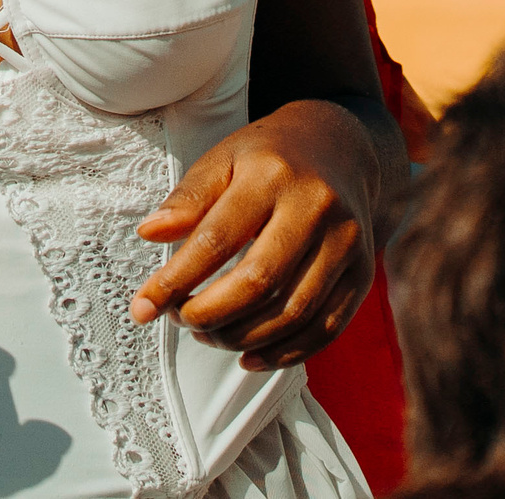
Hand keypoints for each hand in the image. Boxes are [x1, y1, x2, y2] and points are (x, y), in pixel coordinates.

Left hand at [128, 100, 382, 370]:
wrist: (340, 148)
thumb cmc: (268, 157)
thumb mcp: (223, 158)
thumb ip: (189, 198)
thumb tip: (149, 234)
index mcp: (272, 175)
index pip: (217, 239)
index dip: (175, 281)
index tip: (142, 307)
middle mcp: (317, 208)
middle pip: (260, 281)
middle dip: (210, 314)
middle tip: (180, 320)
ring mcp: (347, 242)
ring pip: (293, 312)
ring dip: (242, 336)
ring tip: (208, 334)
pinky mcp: (363, 273)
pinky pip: (325, 328)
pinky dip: (285, 353)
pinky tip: (248, 356)